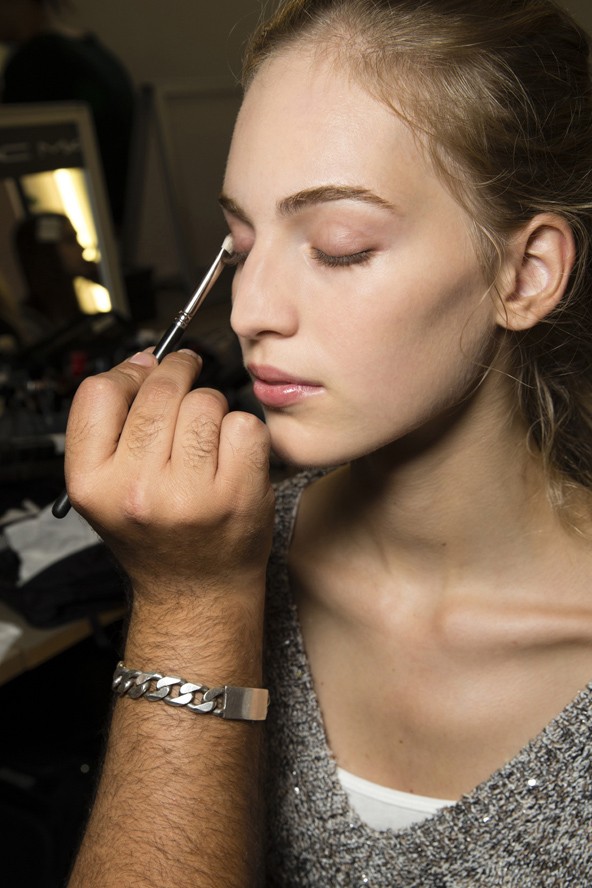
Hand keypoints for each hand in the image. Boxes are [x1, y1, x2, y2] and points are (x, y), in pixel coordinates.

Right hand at [64, 349, 274, 600]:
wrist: (196, 594)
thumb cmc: (156, 535)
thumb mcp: (109, 487)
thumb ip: (113, 425)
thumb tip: (144, 360)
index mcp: (93, 484)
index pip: (99, 392)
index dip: (128, 372)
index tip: (147, 369)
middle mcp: (136, 490)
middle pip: (160, 390)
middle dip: (179, 374)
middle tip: (189, 376)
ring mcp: (189, 495)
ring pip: (206, 402)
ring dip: (212, 407)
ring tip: (208, 435)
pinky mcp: (238, 495)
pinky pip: (245, 425)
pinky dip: (244, 432)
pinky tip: (233, 455)